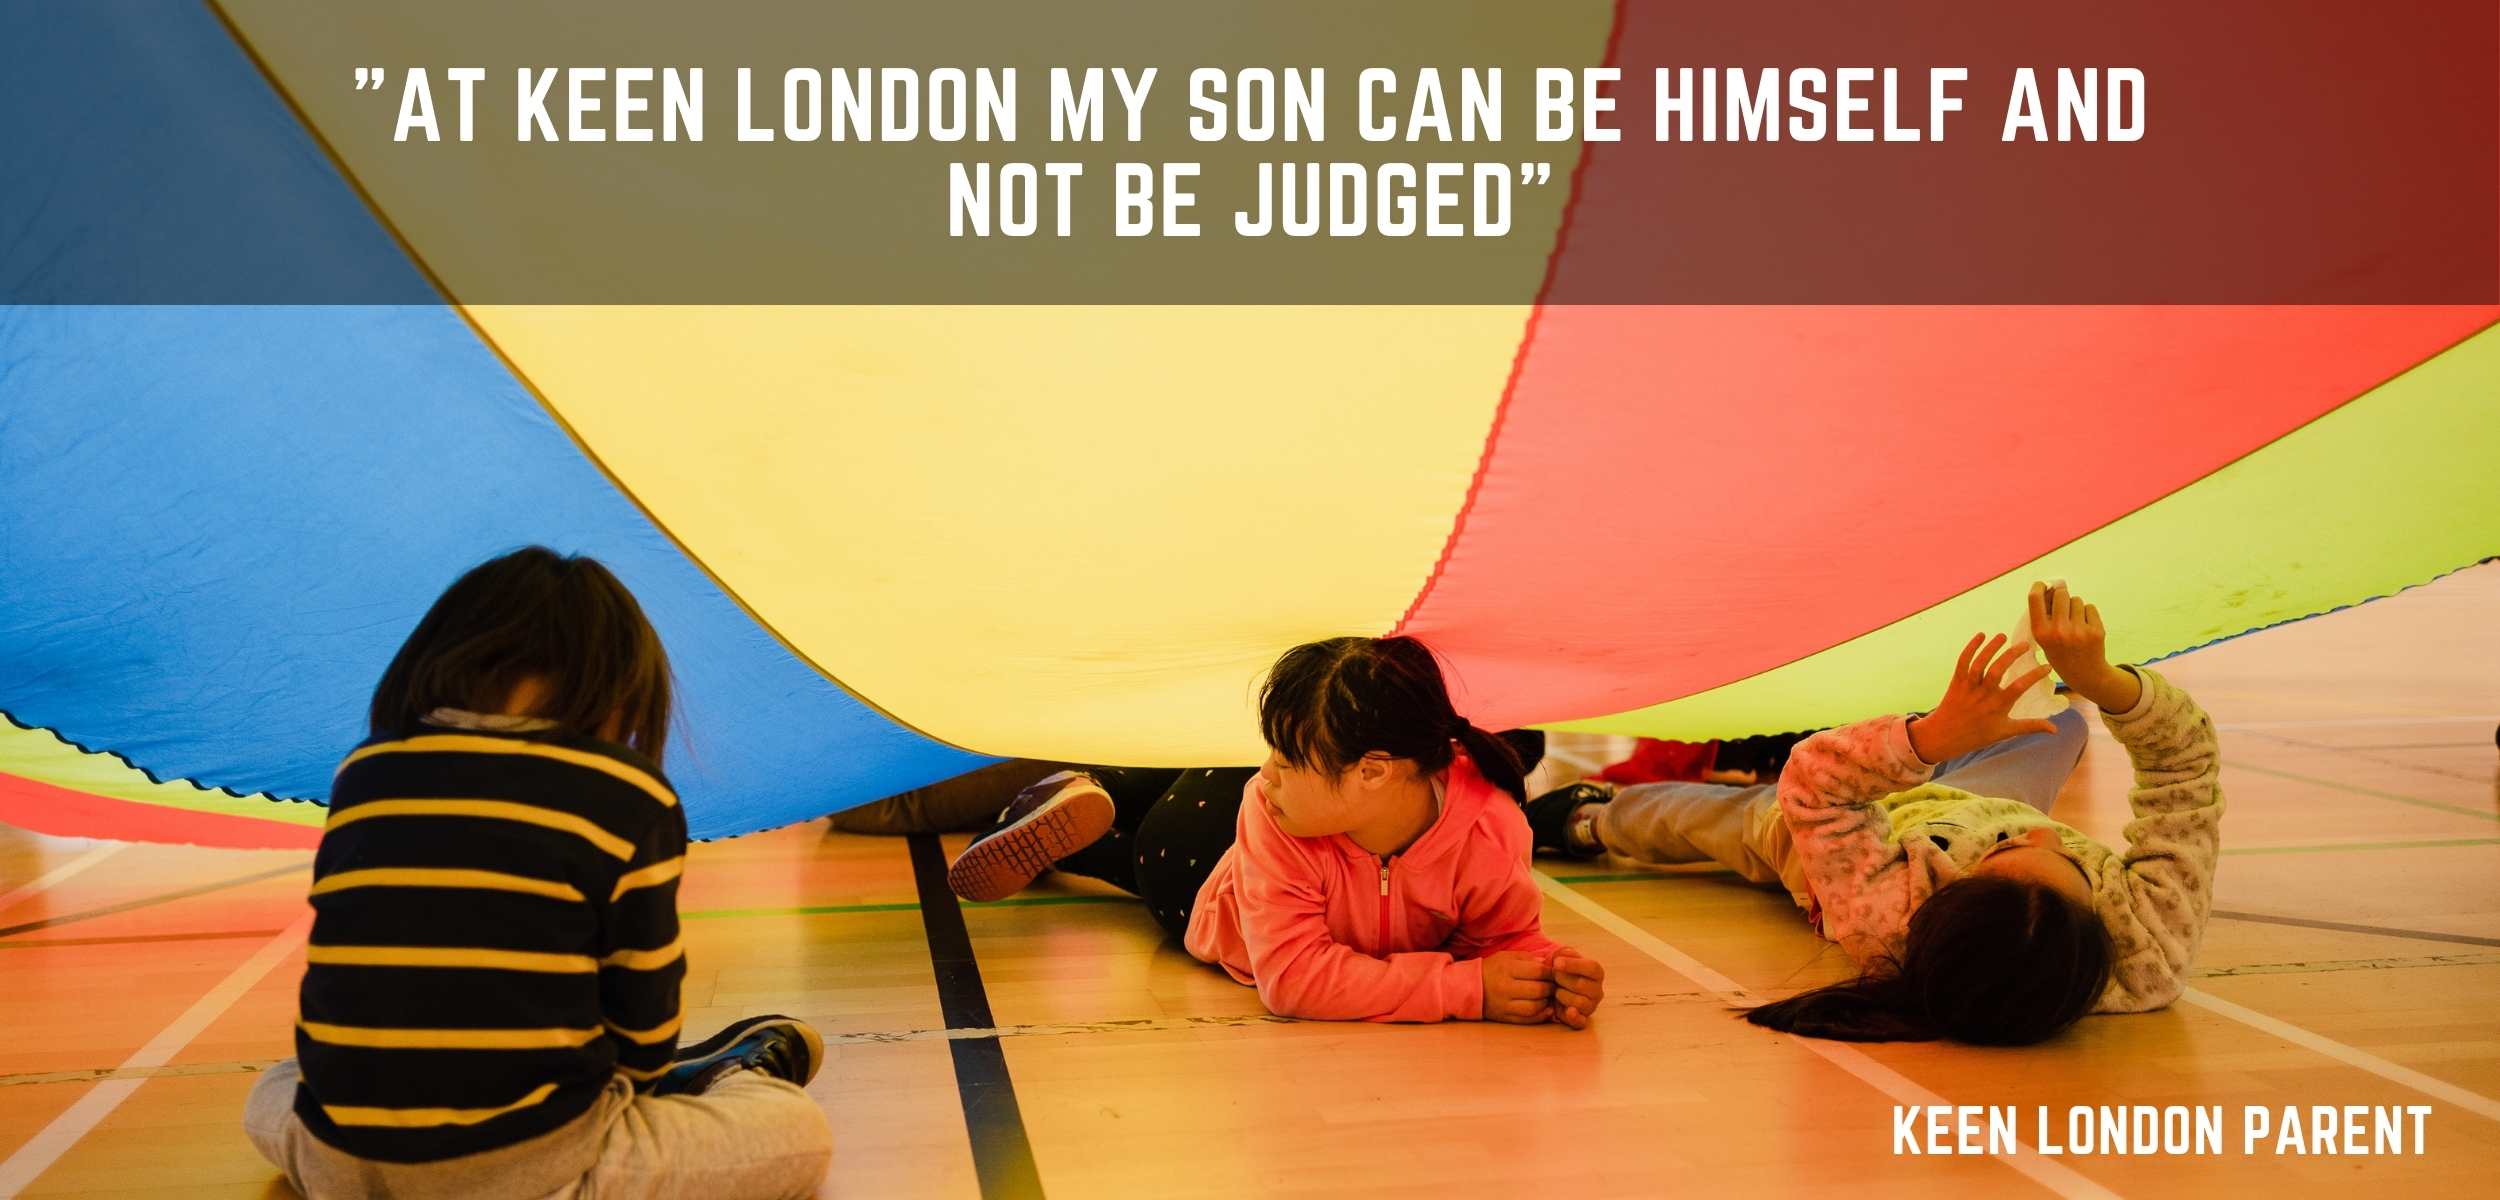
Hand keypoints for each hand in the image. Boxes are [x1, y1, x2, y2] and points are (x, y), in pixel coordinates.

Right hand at [1480, 950, 1555, 1023]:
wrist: (1469, 987)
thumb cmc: (1492, 969)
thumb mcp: (1506, 957)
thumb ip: (1527, 958)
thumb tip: (1548, 964)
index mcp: (1507, 969)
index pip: (1537, 971)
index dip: (1551, 972)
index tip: (1555, 972)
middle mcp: (1505, 987)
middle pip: (1538, 990)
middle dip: (1551, 987)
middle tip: (1555, 985)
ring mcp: (1504, 1005)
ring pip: (1534, 1007)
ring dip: (1546, 1002)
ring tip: (1549, 997)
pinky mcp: (1504, 1017)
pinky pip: (1527, 1020)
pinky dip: (1540, 1016)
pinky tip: (1546, 1010)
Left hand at [1550, 947, 1605, 1029]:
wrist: (1556, 986)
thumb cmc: (1562, 970)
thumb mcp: (1564, 957)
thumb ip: (1564, 954)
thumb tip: (1561, 957)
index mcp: (1597, 973)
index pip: (1592, 968)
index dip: (1573, 965)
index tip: (1556, 963)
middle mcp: (1598, 991)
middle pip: (1582, 985)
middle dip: (1562, 980)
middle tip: (1553, 976)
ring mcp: (1591, 1006)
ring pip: (1579, 1002)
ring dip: (1562, 995)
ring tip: (1555, 990)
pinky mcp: (1582, 1019)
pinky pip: (1581, 1021)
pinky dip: (1575, 1017)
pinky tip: (1569, 1011)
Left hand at [1907, 634, 2056, 764]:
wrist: (1944, 736)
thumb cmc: (1978, 735)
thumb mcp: (2006, 732)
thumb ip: (2030, 726)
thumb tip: (2055, 729)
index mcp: (1998, 706)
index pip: (2019, 687)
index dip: (2034, 675)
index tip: (2047, 666)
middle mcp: (1983, 694)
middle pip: (1997, 670)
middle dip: (2012, 655)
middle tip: (2026, 645)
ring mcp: (1969, 686)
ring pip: (1979, 663)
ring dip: (1991, 647)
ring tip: (2003, 636)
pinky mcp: (1957, 681)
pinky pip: (1962, 661)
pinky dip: (1970, 647)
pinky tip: (1981, 635)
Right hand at [2029, 582, 2140, 712]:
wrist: (2085, 675)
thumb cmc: (2061, 653)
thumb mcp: (2044, 639)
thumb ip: (2044, 616)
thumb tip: (2051, 587)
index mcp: (2041, 633)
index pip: (2035, 599)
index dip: (2039, 586)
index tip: (2043, 584)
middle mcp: (2059, 631)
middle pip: (2061, 594)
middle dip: (2062, 595)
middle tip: (2063, 604)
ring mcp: (2079, 631)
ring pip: (2077, 600)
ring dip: (2075, 606)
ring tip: (2075, 622)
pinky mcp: (2096, 630)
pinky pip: (2090, 608)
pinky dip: (2088, 613)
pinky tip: (2085, 627)